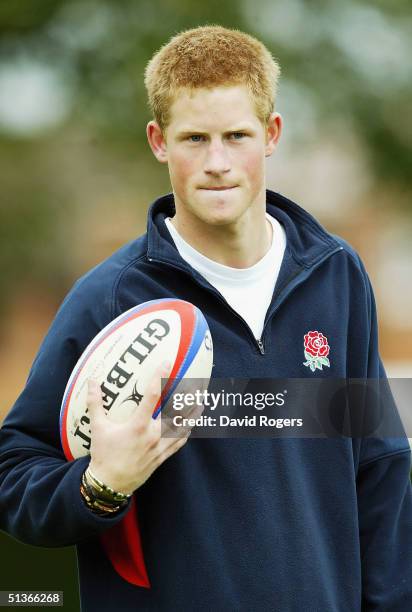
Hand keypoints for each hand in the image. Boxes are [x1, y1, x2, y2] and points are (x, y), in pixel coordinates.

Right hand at [86, 363, 194, 494]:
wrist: (110, 485)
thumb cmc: (104, 455)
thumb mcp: (97, 427)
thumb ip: (95, 403)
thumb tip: (91, 381)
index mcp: (138, 425)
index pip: (152, 395)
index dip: (160, 377)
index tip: (167, 363)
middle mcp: (153, 435)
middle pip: (176, 412)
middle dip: (187, 398)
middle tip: (196, 384)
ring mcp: (160, 447)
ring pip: (182, 428)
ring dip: (192, 414)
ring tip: (201, 402)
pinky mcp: (162, 457)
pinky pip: (179, 442)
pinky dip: (186, 432)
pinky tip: (190, 425)